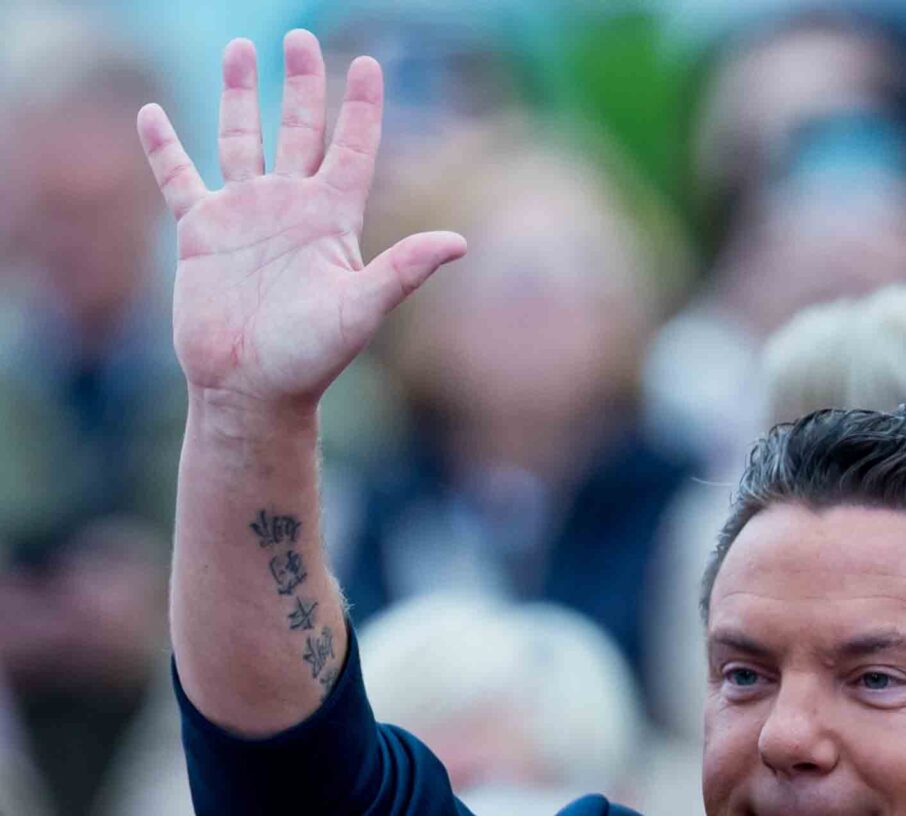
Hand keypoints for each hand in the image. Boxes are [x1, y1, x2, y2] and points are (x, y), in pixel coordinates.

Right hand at [137, 29, 464, 411]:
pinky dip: (163, 147)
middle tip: (301, 38)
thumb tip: (460, 243)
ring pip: (241, 140)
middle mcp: (289, 209)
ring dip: (238, 96)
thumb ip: (404, 270)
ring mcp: (243, 216)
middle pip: (298, 131)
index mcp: (330, 220)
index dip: (361, 108)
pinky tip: (151, 115)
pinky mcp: (201, 232)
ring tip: (240, 50)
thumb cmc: (309, 360)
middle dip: (301, 85)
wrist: (251, 392)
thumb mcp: (360, 310)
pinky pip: (179, 177)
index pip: (352, 150)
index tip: (368, 64)